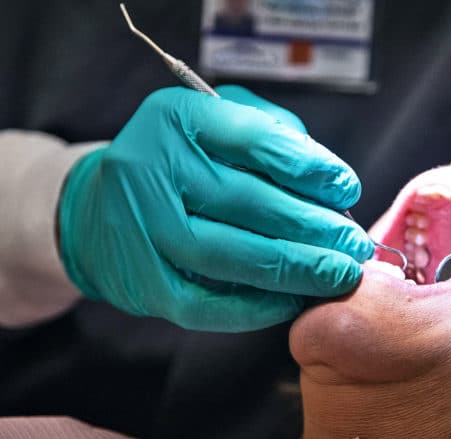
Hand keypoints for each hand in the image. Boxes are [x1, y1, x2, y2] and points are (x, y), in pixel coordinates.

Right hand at [58, 85, 373, 331]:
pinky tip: (292, 301)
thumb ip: (268, 130)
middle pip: (249, 202)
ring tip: (338, 275)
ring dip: (296, 269)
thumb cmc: (171, 162)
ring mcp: (142, 229)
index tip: (346, 189)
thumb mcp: (211, 121)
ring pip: (232, 256)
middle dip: (314, 227)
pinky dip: (257, 307)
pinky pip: (209, 304)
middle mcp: (151, 169)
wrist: (96, 211)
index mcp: (175, 118)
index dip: (310, 167)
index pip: (255, 139)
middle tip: (354, 244)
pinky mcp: (142, 282)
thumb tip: (325, 178)